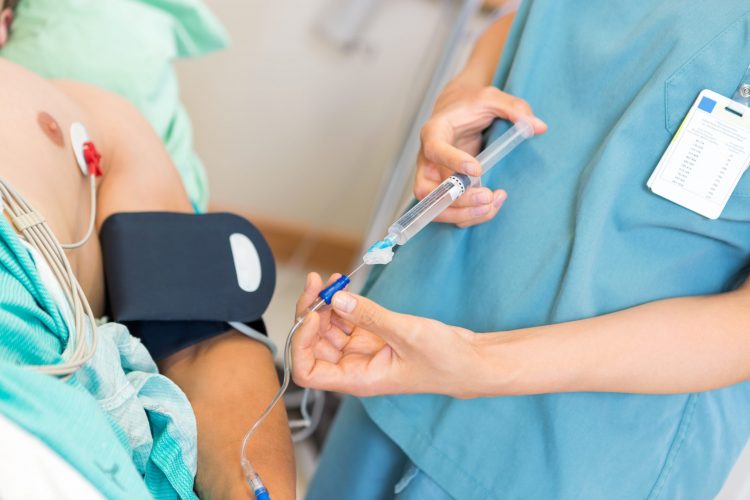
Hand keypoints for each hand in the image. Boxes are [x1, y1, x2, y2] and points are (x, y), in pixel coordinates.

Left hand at [291, 273, 480, 397]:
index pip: (308, 372)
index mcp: (358, 379)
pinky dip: (340, 302)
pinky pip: (345, 319)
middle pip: (313, 345)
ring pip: (326, 329)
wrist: (470, 361)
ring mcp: (361, 351)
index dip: (302, 344)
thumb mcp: (408, 334)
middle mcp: (354, 367)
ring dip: (323, 304)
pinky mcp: (371, 336)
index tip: (314, 315)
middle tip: (316, 284)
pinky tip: (342, 285)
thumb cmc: (445, 361)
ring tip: (329, 279)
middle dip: (310, 313)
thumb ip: (370, 316)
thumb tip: (337, 299)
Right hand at [416, 79, 546, 226]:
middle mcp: (427, 159)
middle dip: (458, 200)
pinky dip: (471, 215)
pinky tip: (494, 203)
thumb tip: (538, 127)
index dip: (452, 161)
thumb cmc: (470, 105)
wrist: (457, 112)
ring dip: (464, 213)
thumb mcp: (491, 98)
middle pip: (428, 191)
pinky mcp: (443, 191)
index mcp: (433, 132)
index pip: (435, 149)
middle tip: (487, 196)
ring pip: (436, 208)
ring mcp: (432, 179)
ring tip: (494, 202)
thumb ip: (514, 109)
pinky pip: (451, 212)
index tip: (477, 169)